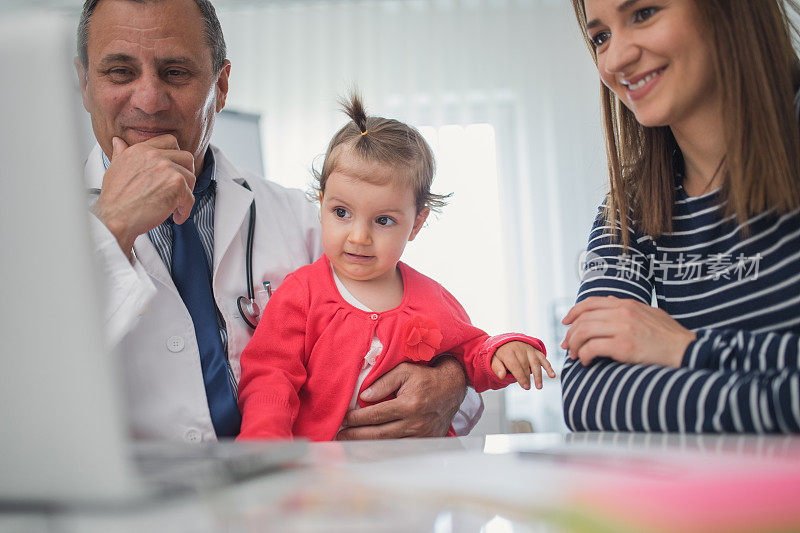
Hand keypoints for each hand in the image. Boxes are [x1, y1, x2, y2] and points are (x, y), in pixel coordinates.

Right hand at [92, 135, 195, 259]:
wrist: (114, 218)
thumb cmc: (114, 199)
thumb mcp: (114, 169)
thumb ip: (121, 154)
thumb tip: (118, 141)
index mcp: (142, 150)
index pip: (170, 141)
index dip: (176, 155)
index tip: (175, 169)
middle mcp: (155, 155)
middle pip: (186, 158)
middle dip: (187, 173)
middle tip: (181, 187)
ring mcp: (167, 169)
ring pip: (191, 177)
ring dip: (186, 193)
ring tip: (176, 205)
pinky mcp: (176, 185)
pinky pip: (190, 197)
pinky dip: (185, 210)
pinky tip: (176, 217)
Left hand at [336, 357, 466, 439]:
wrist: (452, 387)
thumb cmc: (426, 377)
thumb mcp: (404, 371)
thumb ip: (383, 382)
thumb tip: (363, 397)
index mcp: (409, 405)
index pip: (375, 415)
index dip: (356, 418)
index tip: (344, 419)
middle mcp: (416, 423)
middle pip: (379, 434)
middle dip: (356, 436)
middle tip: (340, 435)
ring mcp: (422, 435)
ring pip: (389, 445)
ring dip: (367, 446)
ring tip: (351, 444)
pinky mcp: (427, 441)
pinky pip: (402, 449)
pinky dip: (385, 451)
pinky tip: (371, 449)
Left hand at [490, 341, 554, 389]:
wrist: (507, 341)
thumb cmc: (501, 354)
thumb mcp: (494, 360)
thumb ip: (497, 368)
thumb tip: (501, 376)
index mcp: (508, 352)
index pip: (515, 365)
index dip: (520, 376)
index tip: (525, 386)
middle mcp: (520, 349)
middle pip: (525, 365)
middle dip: (527, 377)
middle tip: (527, 387)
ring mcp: (529, 349)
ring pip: (535, 362)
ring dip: (538, 375)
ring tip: (539, 386)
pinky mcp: (535, 351)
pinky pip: (543, 358)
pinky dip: (548, 367)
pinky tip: (552, 375)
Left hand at [561, 296, 695, 367]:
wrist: (687, 351)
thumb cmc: (670, 336)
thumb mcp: (650, 313)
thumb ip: (628, 307)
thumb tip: (609, 300)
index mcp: (627, 304)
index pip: (590, 303)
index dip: (573, 312)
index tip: (566, 322)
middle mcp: (623, 313)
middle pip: (583, 319)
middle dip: (570, 333)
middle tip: (567, 346)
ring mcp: (623, 329)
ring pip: (583, 332)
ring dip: (574, 345)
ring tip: (575, 355)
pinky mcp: (624, 347)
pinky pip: (592, 348)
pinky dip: (583, 355)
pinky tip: (586, 362)